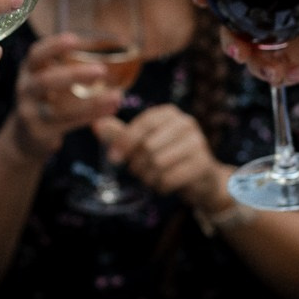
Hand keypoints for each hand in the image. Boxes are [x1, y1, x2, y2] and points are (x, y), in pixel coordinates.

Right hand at [8, 32, 122, 161]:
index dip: (53, 46)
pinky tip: (111, 108)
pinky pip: (68, 124)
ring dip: (90, 103)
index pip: (36, 54)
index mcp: (29, 70)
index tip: (74, 39)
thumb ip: (66, 64)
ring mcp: (30, 113)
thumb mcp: (47, 77)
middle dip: (73, 75)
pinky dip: (92, 116)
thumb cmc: (45, 97)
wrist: (25, 135)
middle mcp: (25, 89)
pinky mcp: (40, 132)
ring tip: (116, 96)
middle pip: (45, 81)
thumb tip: (107, 44)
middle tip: (101, 71)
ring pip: (58, 110)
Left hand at [96, 103, 229, 214]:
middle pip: (149, 145)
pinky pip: (170, 178)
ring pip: (158, 163)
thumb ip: (121, 135)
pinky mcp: (203, 163)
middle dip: (137, 163)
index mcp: (169, 113)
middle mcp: (186, 122)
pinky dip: (161, 186)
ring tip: (150, 178)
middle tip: (138, 171)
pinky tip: (163, 185)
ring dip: (148, 176)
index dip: (125, 141)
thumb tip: (96, 124)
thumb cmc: (167, 156)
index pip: (143, 123)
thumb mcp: (143, 142)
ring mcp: (197, 142)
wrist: (202, 179)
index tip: (113, 158)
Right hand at [195, 0, 298, 84]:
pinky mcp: (294, 59)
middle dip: (228, 37)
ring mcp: (282, 35)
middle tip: (239, 51)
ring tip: (275, 72)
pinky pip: (272, 71)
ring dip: (252, 63)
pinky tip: (297, 75)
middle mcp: (274, 8)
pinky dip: (277, 76)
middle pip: (233, 21)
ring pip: (249, 50)